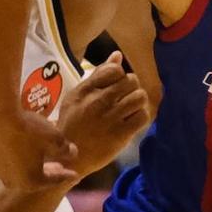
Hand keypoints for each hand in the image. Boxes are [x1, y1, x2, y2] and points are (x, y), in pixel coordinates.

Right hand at [54, 51, 150, 175]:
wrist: (68, 156)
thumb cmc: (72, 123)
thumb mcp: (77, 96)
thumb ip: (98, 75)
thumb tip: (118, 55)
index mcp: (86, 90)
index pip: (115, 70)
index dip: (121, 76)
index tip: (117, 87)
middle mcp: (98, 101)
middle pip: (131, 81)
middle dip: (132, 88)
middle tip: (127, 98)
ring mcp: (110, 118)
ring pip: (139, 97)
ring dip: (139, 102)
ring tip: (131, 109)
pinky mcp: (120, 134)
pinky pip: (142, 117)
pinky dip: (142, 117)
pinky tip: (133, 121)